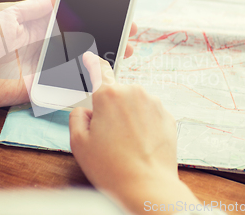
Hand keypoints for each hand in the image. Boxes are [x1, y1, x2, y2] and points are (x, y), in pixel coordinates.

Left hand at [0, 0, 137, 122]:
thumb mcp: (8, 15)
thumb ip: (34, 6)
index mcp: (42, 26)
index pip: (75, 18)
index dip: (95, 14)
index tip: (116, 9)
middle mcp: (50, 45)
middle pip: (86, 38)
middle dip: (108, 34)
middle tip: (129, 32)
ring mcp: (51, 66)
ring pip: (84, 59)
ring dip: (105, 55)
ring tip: (125, 50)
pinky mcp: (48, 85)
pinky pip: (72, 81)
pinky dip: (90, 77)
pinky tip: (108, 71)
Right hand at [69, 53, 198, 213]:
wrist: (146, 186)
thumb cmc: (110, 167)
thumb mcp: (78, 143)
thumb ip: (76, 117)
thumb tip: (85, 110)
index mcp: (108, 96)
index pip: (99, 69)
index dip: (92, 62)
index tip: (90, 57)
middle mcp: (133, 92)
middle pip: (116, 93)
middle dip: (111, 108)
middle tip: (108, 135)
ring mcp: (153, 103)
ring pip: (134, 103)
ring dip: (129, 116)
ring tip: (126, 143)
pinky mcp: (167, 116)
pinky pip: (150, 114)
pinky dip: (144, 124)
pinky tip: (140, 144)